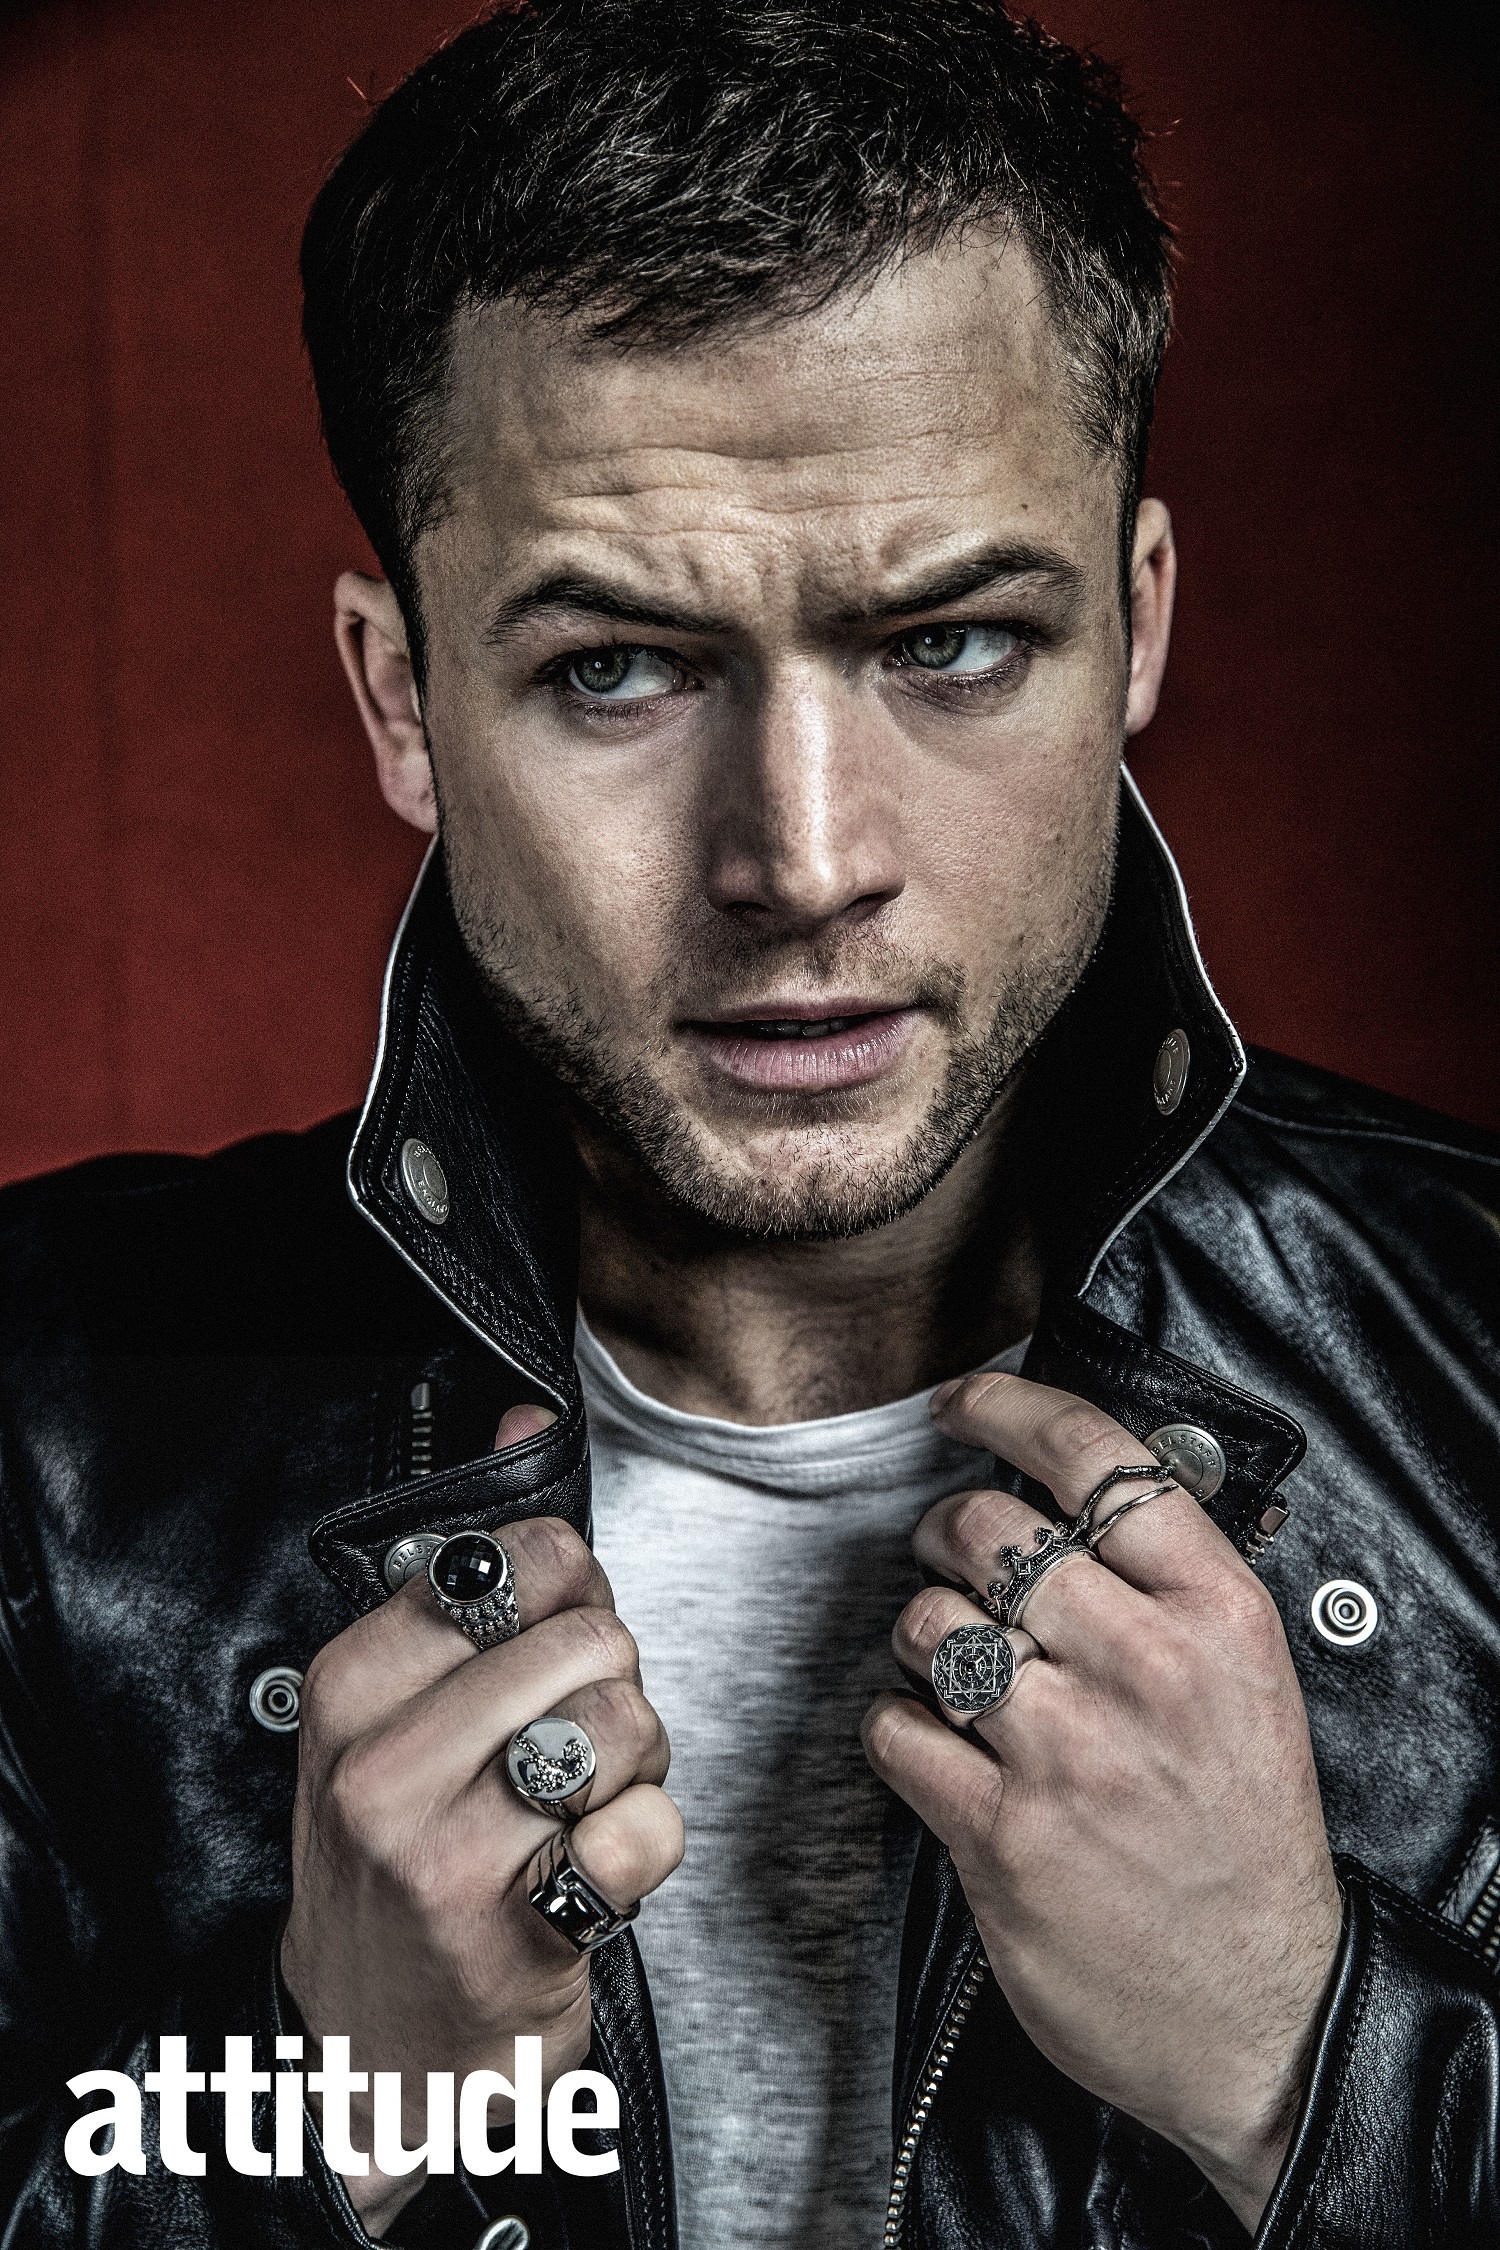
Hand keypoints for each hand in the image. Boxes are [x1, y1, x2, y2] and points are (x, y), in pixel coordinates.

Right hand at [281, 1405, 682, 2233]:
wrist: (368, 2058)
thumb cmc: (396, 1864)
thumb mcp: (392, 1710)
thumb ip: (469, 1566)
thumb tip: (526, 1409)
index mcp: (351, 1685)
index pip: (516, 1561)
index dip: (570, 1595)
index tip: (546, 1648)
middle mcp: (384, 1763)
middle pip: (591, 1639)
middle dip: (615, 1684)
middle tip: (577, 1741)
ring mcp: (444, 1852)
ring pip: (627, 1725)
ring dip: (638, 1765)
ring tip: (582, 1806)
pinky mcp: (514, 1932)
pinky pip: (650, 1831)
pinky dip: (650, 1847)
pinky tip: (597, 1874)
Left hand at [862, 1372, 1340, 2230]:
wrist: (1258, 2013)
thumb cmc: (1244, 1839)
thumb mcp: (1249, 1684)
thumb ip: (1167, 1585)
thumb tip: (1060, 1490)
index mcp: (1216, 1616)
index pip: (1096, 1459)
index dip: (1007, 1411)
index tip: (963, 1409)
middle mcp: (1143, 1668)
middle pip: (987, 1530)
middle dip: (948, 1533)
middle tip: (954, 1559)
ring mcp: (1068, 1750)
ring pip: (928, 1621)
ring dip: (920, 1633)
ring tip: (952, 1664)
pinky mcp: (1002, 1833)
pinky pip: (894, 1729)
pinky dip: (896, 1728)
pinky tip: (934, 1745)